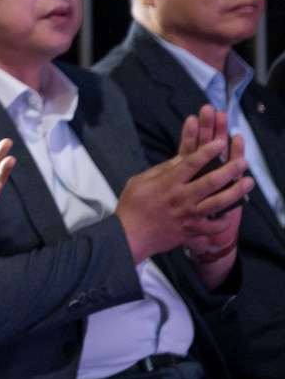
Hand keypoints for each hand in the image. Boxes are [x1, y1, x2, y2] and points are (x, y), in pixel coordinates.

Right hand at [116, 106, 252, 262]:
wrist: (129, 235)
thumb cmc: (132, 206)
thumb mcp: (140, 180)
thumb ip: (161, 170)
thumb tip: (180, 161)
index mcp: (168, 183)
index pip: (191, 163)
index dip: (207, 152)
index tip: (220, 143)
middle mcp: (181, 198)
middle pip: (211, 182)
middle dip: (229, 170)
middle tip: (243, 162)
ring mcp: (189, 215)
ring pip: (218, 203)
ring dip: (236, 192)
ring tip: (248, 182)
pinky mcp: (192, 230)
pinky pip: (214, 226)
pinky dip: (224, 220)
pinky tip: (230, 212)